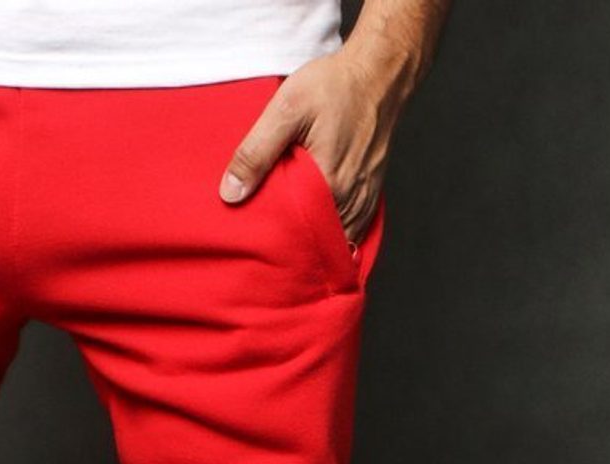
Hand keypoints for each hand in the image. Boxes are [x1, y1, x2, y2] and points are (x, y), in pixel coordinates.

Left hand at [218, 45, 406, 245]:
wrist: (379, 71)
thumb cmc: (335, 85)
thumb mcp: (286, 110)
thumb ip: (256, 152)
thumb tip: (230, 194)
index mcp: (328, 185)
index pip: (294, 236)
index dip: (274, 243)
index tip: (255, 241)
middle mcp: (350, 199)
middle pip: (315, 242)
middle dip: (292, 246)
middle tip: (267, 242)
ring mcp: (364, 198)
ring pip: (335, 239)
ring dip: (314, 241)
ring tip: (289, 236)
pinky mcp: (370, 192)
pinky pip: (351, 227)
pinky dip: (333, 231)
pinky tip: (315, 224)